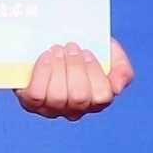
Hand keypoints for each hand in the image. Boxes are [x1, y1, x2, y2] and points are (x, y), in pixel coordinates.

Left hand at [18, 37, 134, 120]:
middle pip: (79, 97)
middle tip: (71, 47)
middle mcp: (76, 110)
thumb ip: (122, 69)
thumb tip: (116, 88)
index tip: (87, 52)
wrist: (51, 42)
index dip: (94, 73)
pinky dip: (42, 73)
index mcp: (97, 101)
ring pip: (57, 97)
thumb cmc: (84, 51)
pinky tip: (45, 57)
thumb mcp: (110, 53)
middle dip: (75, 67)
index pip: (102, 97)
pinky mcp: (31, 103)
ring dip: (58, 68)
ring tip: (57, 50)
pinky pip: (36, 95)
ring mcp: (52, 109)